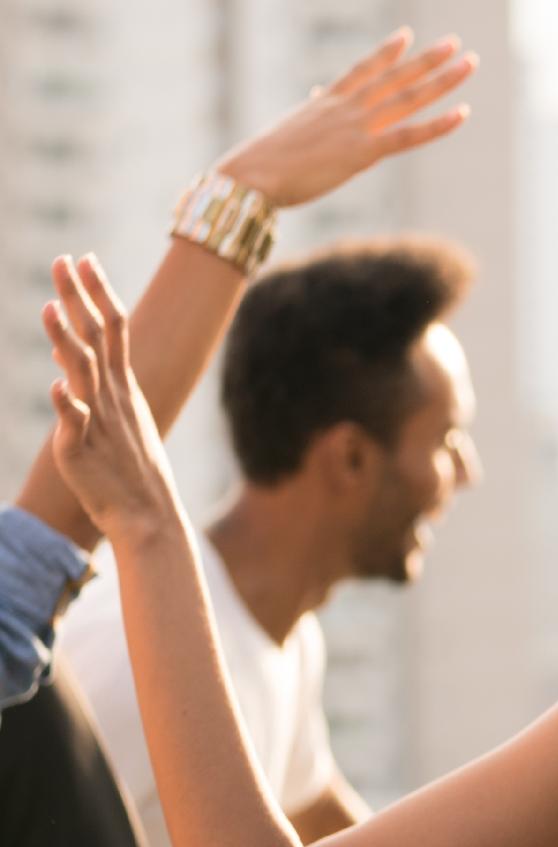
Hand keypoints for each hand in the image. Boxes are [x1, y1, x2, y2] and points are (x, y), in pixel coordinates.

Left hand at [43, 256, 181, 544]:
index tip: (86, 258)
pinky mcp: (80, 447)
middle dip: (80, 297)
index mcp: (124, 386)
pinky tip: (56, 385)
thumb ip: (90, 386)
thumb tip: (60, 358)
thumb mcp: (117, 420)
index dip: (100, 291)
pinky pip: (74, 421)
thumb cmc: (131, 470)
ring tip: (47, 308)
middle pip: (98, 336)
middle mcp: (113, 395)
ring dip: (66, 339)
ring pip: (82, 370)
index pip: (115, 327)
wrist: (149, 516)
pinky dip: (67, 402)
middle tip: (64, 260)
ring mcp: (99, 419)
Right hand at [214, 28, 476, 207]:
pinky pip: (408, 136)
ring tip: (469, 62)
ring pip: (408, 96)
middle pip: (395, 77)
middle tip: (456, 44)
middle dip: (428, 59)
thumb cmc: (264, 161)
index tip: (406, 36)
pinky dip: (438, 125)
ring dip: (442, 79)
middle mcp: (346, 106)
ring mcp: (356, 126)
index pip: (363, 69)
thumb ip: (313, 111)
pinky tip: (463, 113)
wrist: (251, 176)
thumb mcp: (292, 129)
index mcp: (328, 102)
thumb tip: (318, 95)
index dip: (387, 52)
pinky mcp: (362, 152)